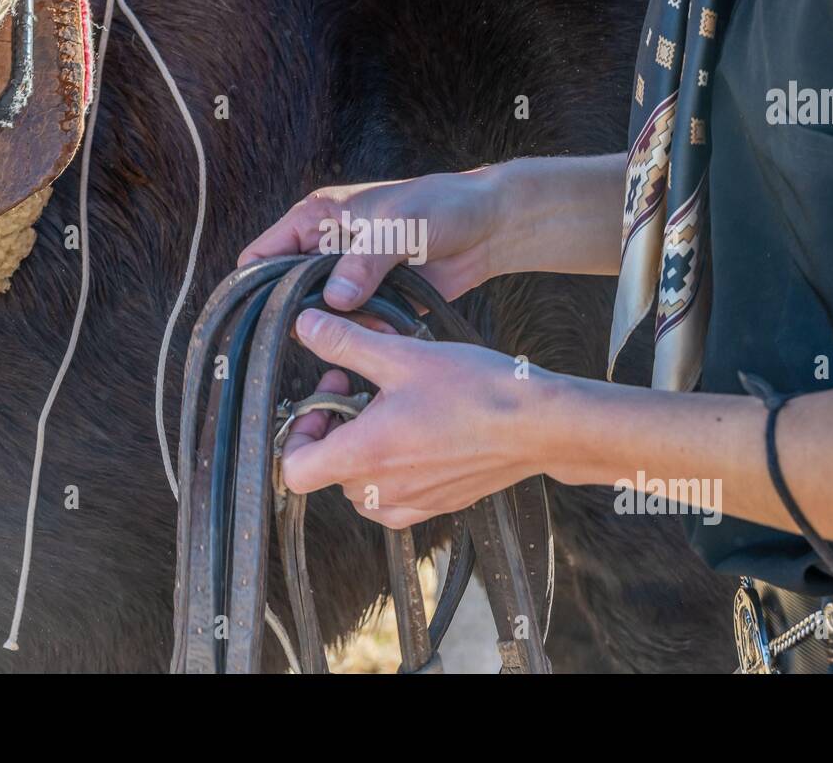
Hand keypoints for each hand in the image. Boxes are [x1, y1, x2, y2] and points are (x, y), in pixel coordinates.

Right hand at [238, 169, 503, 311]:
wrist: (488, 226)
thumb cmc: (440, 207)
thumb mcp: (399, 227)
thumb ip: (365, 263)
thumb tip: (335, 300)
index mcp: (315, 221)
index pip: (261, 255)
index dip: (255, 284)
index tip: (262, 314)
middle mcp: (324, 251)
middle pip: (285, 292)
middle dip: (296, 314)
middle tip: (313, 333)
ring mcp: (349, 279)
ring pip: (321, 315)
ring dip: (336, 327)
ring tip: (359, 328)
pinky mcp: (374, 301)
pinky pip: (356, 327)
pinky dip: (365, 333)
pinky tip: (386, 326)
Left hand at [280, 309, 561, 527]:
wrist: (539, 426)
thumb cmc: (475, 391)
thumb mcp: (402, 355)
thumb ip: (346, 343)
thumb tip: (306, 325)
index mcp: (365, 455)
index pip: (293, 471)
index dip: (297, 435)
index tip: (322, 403)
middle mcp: (383, 490)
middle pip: (328, 472)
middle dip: (335, 429)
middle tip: (358, 388)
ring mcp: (412, 504)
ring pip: (360, 487)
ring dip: (363, 451)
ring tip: (390, 410)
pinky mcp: (438, 506)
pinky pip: (394, 499)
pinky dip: (392, 471)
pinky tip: (417, 433)